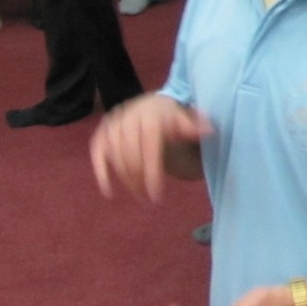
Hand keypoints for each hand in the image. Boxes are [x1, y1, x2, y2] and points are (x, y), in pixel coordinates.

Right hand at [89, 92, 208, 203]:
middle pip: (130, 155)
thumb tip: (209, 131)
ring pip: (115, 158)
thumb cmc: (173, 118)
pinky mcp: (101, 132)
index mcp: (151, 113)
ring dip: (126, 181)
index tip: (157, 195)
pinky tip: (109, 192)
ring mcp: (112, 123)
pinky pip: (97, 154)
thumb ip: (195, 127)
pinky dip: (101, 173)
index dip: (152, 172)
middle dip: (139, 181)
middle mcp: (128, 115)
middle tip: (149, 199)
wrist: (153, 106)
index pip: (149, 147)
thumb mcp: (187, 120)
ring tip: (140, 195)